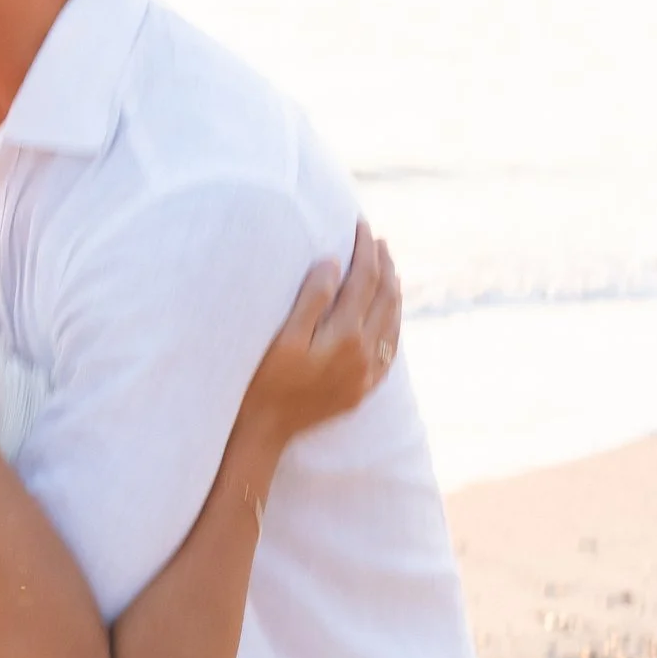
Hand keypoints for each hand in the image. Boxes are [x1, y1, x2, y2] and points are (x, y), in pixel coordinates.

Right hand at [240, 221, 402, 447]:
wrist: (264, 432)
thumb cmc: (263, 381)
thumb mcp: (283, 336)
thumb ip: (311, 298)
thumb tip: (333, 263)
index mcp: (345, 336)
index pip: (364, 280)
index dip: (364, 249)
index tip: (360, 225)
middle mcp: (364, 355)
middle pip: (385, 298)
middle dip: (384, 265)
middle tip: (378, 240)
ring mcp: (367, 375)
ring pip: (393, 323)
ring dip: (393, 292)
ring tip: (388, 268)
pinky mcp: (363, 390)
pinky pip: (390, 350)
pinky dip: (392, 324)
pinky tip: (388, 316)